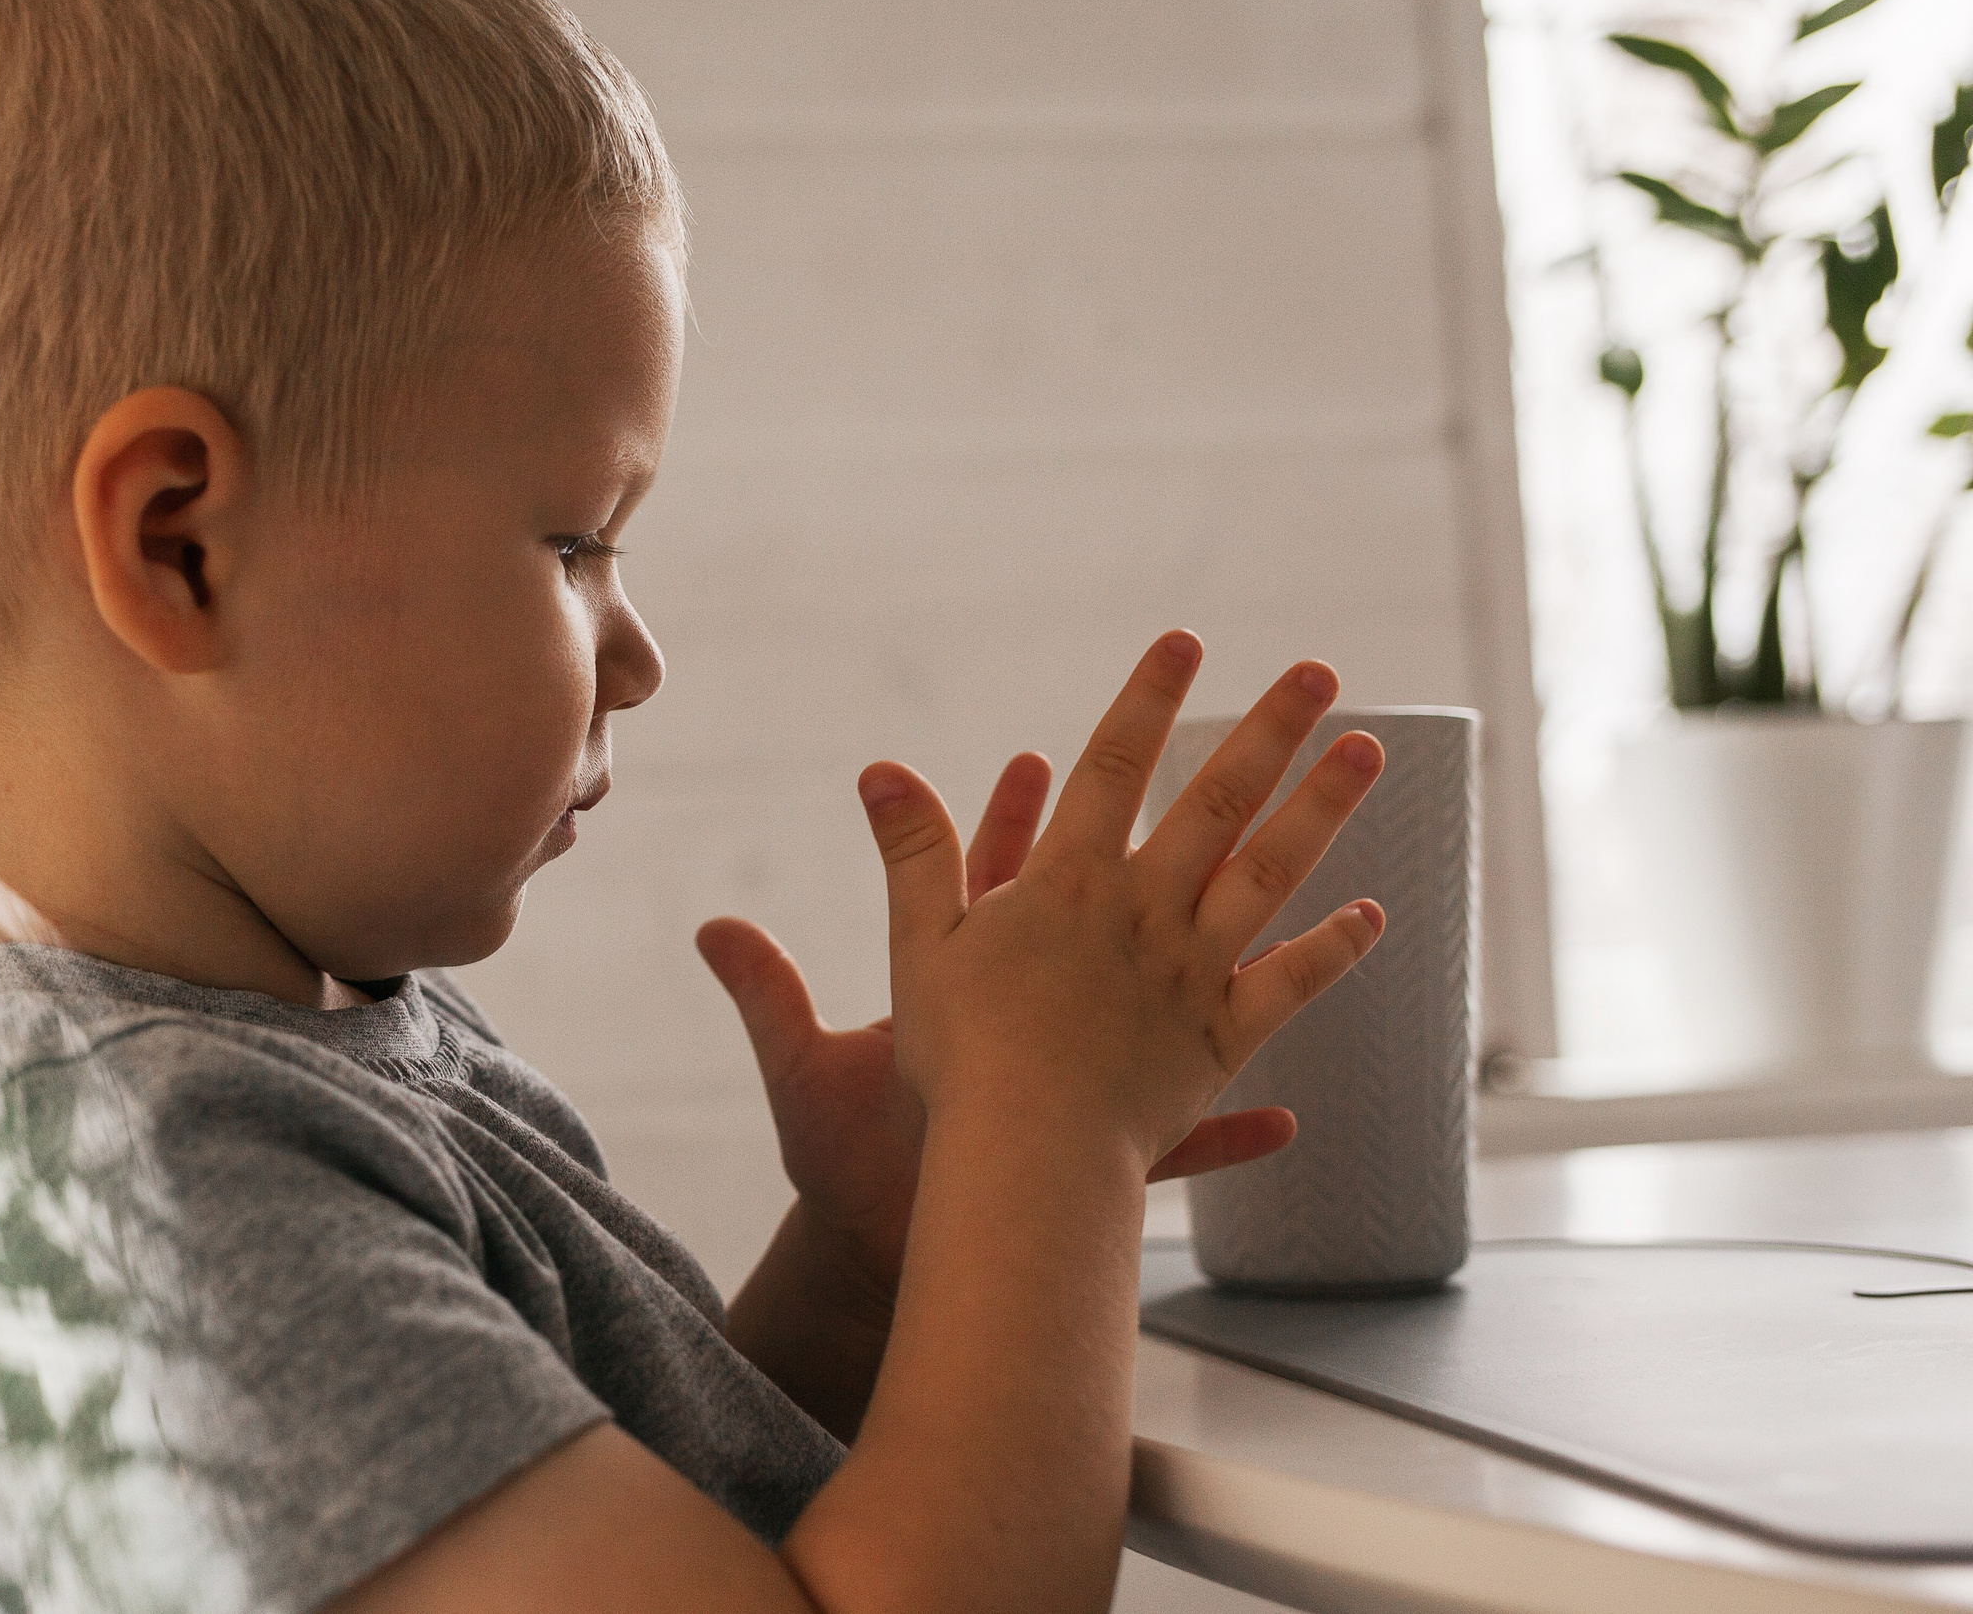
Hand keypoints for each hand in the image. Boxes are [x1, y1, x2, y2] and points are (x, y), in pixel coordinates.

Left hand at [702, 752, 1310, 1312]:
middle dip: (1160, 844)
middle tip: (1211, 774)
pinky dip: (1232, 1136)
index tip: (1036, 760)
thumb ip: (763, 991)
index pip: (998, 880)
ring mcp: (1078, 1081)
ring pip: (1169, 1009)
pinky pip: (1185, 1141)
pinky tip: (1288, 1122)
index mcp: (969, 982)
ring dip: (1228, 963)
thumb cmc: (832, 1157)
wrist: (866, 1245)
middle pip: (1110, 910)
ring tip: (1294, 916)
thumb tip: (709, 924)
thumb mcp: (799, 1066)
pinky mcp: (1099, 1155)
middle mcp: (1036, 1015)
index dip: (1012, 820)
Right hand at [858, 633, 1382, 1175]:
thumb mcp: (924, 944)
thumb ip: (913, 853)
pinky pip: (1289, 985)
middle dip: (1269, 728)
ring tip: (1367, 751)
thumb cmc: (961, 1058)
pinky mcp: (1219, 1038)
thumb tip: (879, 768)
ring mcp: (1191, 972)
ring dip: (1321, 807)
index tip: (1184, 642)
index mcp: (1070, 882)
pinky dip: (1333, 949)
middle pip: (1217, 801)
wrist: (1026, 1152)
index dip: (1148, 699)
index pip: (1116, 767)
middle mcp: (1143, 912)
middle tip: (1318, 673)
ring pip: (1269, 873)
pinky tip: (1371, 915)